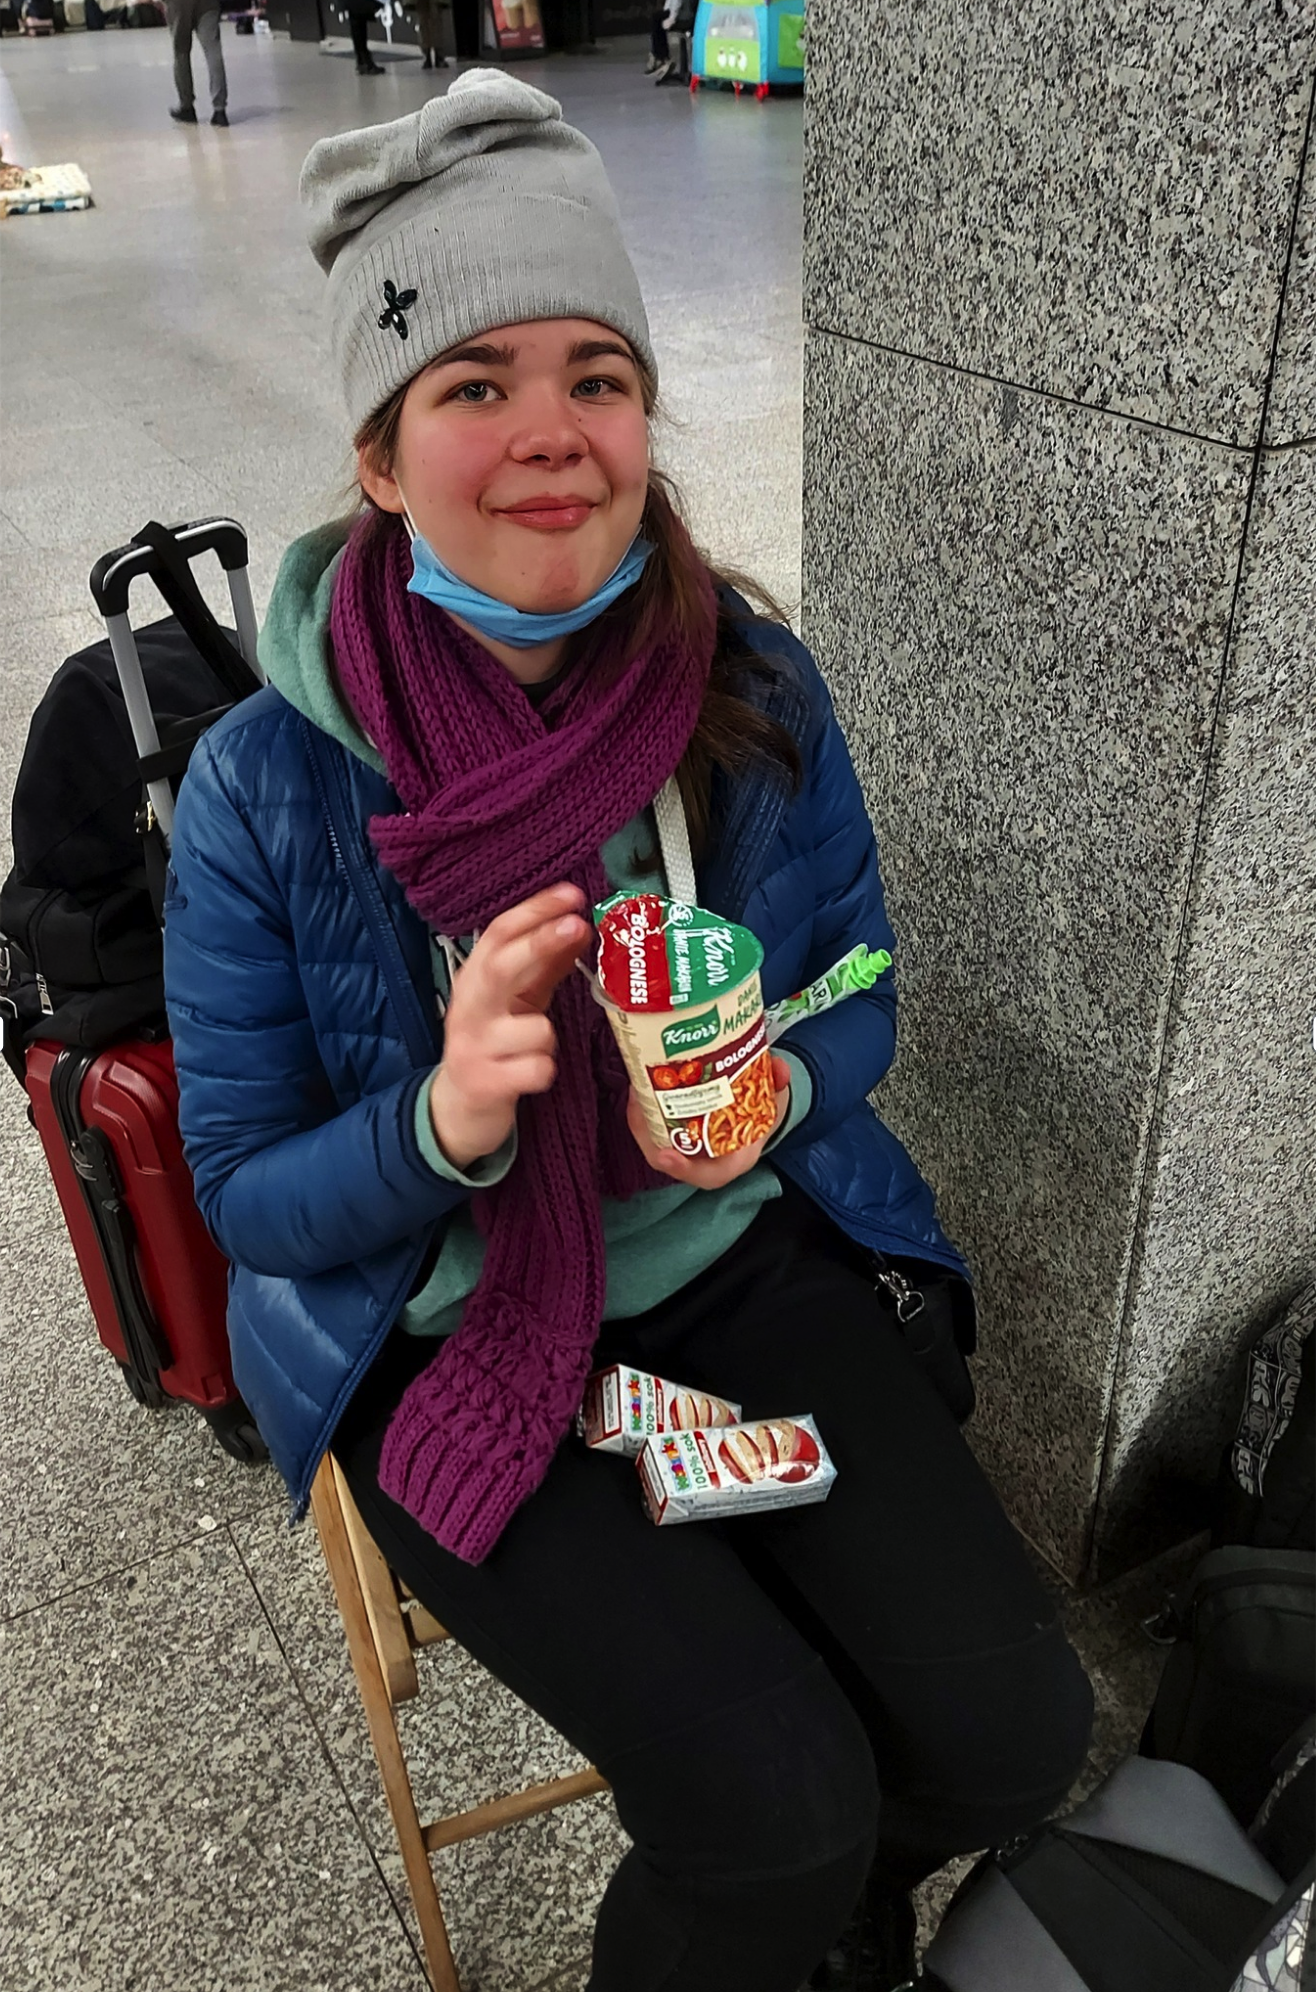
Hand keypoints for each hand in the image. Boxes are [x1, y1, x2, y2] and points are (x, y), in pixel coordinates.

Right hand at [428, 883, 590, 1171]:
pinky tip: (531, 1073)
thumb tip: (578, 925)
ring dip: (549, 1036)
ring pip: (535, 1028)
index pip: (499, 933)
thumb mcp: (516, 997)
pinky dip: (544, 1070)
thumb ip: (544, 964)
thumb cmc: (495, 1041)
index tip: (573, 894)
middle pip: (500, 965)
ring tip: (535, 1048)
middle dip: (540, 942)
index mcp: (475, 979)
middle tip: (577, 923)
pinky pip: (536, 1069)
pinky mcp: (485, 1083)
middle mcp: (468, 1007)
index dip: (535, 910)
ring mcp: (473, 1046)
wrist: (458, 1106)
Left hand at [626, 1055, 791, 1189]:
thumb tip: (781, 1069)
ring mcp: (685, 1147)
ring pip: (654, 1141)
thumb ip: (778, 1082)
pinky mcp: (673, 1132)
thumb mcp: (774, 1097)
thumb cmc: (760, 1109)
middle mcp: (704, 1159)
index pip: (708, 1175)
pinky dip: (643, 1109)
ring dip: (641, 1117)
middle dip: (649, 1134)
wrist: (755, 1109)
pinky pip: (652, 1127)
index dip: (684, 1169)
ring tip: (636, 1088)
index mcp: (733, 1160)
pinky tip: (639, 1084)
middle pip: (668, 1158)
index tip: (666, 1156)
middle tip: (639, 1102)